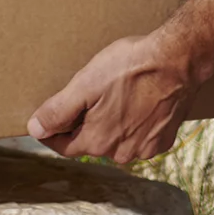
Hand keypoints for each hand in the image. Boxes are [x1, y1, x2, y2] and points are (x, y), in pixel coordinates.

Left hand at [29, 30, 198, 163]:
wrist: (177, 61)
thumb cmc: (130, 68)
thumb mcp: (86, 84)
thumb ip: (58, 111)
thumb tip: (35, 129)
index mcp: (98, 141)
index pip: (65, 147)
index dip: (52, 133)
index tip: (45, 121)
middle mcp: (121, 152)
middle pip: (90, 143)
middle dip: (82, 124)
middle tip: (84, 98)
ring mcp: (145, 148)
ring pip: (115, 141)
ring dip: (108, 125)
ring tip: (111, 97)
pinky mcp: (163, 140)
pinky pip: (138, 137)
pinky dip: (132, 125)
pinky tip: (135, 103)